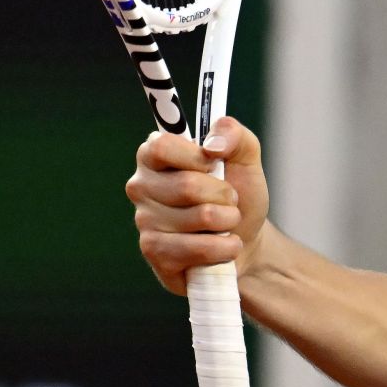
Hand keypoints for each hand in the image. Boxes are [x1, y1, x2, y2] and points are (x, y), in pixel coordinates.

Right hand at [125, 116, 271, 294]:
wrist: (245, 239)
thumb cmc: (238, 194)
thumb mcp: (245, 156)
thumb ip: (233, 133)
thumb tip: (212, 144)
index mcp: (154, 154)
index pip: (162, 147)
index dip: (196, 157)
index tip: (214, 164)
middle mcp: (141, 186)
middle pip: (187, 185)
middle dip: (224, 194)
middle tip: (229, 199)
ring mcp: (145, 222)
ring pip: (201, 217)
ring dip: (229, 220)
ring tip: (227, 222)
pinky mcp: (155, 254)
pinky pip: (200, 249)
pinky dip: (224, 247)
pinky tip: (222, 246)